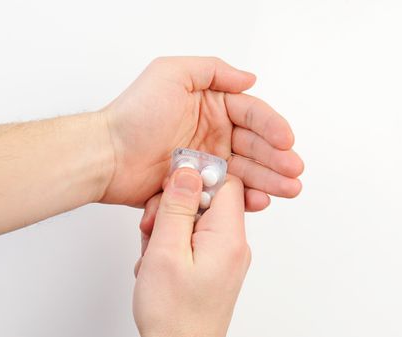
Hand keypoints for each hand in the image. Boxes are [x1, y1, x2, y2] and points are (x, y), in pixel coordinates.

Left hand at [99, 56, 302, 209]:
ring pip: (247, 170)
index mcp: (211, 106)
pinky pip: (228, 192)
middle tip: (294, 171)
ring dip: (270, 179)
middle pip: (255, 145)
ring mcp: (208, 162)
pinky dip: (246, 197)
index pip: (251, 114)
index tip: (286, 140)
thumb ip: (213, 71)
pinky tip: (260, 200)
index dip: (271, 127)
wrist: (108, 156)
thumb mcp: (171, 74)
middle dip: (277, 158)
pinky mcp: (199, 186)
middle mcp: (213, 133)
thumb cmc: (135, 114)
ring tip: (289, 188)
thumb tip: (249, 79)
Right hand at [133, 168, 249, 336]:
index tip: (171, 186)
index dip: (197, 177)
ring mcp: (225, 257)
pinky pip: (194, 240)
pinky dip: (173, 245)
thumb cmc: (173, 315)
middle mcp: (233, 245)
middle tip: (153, 229)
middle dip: (175, 209)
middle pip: (208, 201)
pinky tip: (159, 263)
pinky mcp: (214, 267)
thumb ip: (177, 207)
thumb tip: (188, 172)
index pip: (226, 182)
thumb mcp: (166, 252)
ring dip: (169, 229)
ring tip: (153, 254)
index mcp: (229, 237)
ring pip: (196, 221)